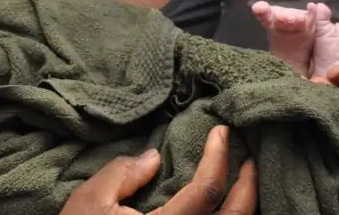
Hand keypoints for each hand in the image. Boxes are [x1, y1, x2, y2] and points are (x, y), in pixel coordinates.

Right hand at [60, 125, 257, 214]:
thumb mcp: (90, 201)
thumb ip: (123, 174)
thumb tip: (155, 158)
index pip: (207, 191)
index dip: (219, 157)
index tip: (221, 132)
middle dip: (248, 184)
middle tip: (248, 158)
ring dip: (246, 207)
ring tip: (243, 184)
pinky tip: (226, 209)